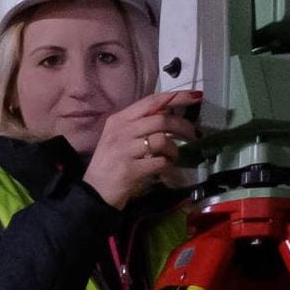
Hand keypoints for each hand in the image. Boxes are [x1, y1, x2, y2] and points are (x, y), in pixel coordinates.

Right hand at [84, 90, 199, 209]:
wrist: (94, 192)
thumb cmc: (110, 163)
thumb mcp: (120, 138)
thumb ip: (140, 124)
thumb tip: (169, 113)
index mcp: (119, 120)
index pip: (151, 102)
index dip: (176, 97)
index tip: (196, 96)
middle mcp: (120, 132)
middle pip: (161, 120)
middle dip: (183, 127)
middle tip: (193, 135)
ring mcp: (124, 151)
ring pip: (162, 141)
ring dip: (174, 150)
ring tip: (173, 156)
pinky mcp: (130, 170)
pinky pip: (160, 163)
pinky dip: (168, 165)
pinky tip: (166, 168)